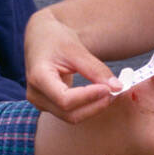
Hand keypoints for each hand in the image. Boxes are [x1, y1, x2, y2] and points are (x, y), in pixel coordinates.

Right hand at [24, 8, 120, 123]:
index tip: (109, 88)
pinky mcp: (48, 105)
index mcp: (38, 78)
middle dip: (95, 105)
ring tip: (109, 92)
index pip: (65, 99)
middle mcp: (35, 95)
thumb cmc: (55, 39)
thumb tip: (117, 87)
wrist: (40, 38)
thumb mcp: (75, 49)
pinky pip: (70, 113)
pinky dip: (87, 107)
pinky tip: (99, 95)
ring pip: (71, 116)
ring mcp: (40, 102)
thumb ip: (95, 69)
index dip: (89, 97)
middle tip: (115, 92)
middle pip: (69, 113)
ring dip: (93, 108)